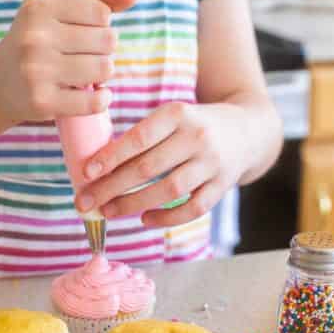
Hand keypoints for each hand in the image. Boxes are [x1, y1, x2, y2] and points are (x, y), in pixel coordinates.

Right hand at [0, 0, 135, 122]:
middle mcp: (35, 36)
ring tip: (84, 72)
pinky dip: (102, 99)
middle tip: (84, 55)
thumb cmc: (38, 39)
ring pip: (105, 68)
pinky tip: (92, 94)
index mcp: (40, 5)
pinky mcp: (42, 101)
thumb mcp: (59, 9)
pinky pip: (95, 101)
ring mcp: (37, 70)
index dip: (100, 24)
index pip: (102, 13)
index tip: (82, 31)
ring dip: (102, 72)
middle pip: (108, 40)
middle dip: (103, 49)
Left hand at [75, 102, 247, 226]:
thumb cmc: (197, 124)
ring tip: (108, 211)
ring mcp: (213, 163)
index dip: (111, 157)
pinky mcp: (223, 185)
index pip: (140, 137)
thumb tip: (97, 164)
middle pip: (149, 167)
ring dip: (133, 204)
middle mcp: (198, 136)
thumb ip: (144, 134)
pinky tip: (145, 220)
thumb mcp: (174, 115)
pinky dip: (166, 218)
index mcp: (180, 113)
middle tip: (84, 202)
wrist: (248, 129)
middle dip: (112, 187)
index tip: (86, 173)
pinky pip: (192, 207)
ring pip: (168, 190)